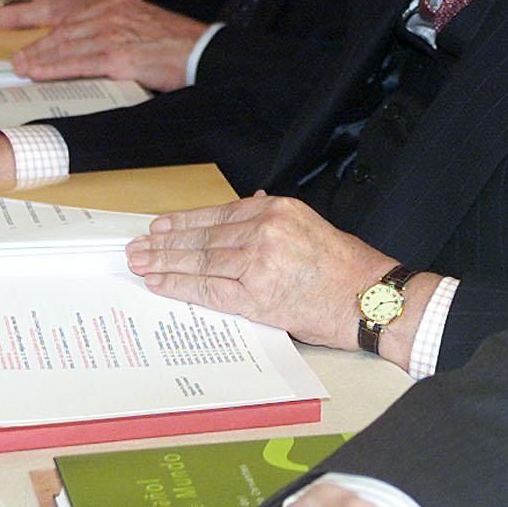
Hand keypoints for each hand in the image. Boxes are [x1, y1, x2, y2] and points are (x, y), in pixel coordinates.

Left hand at [11, 0, 206, 87]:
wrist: (202, 51)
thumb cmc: (179, 45)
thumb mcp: (146, 28)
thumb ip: (122, 35)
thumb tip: (105, 53)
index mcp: (118, 7)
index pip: (75, 20)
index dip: (51, 35)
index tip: (36, 46)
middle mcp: (111, 16)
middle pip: (65, 32)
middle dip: (39, 47)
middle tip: (19, 60)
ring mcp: (113, 35)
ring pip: (66, 47)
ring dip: (39, 58)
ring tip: (22, 68)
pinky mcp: (118, 57)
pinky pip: (78, 63)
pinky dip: (54, 68)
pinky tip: (39, 73)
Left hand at [124, 193, 399, 350]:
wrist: (370, 299)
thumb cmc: (345, 268)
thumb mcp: (308, 227)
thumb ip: (274, 220)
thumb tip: (249, 207)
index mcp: (277, 210)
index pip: (218, 215)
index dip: (184, 222)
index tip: (160, 226)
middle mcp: (265, 231)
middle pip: (203, 237)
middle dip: (165, 242)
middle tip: (137, 246)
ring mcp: (258, 263)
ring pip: (200, 262)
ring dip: (164, 263)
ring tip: (140, 264)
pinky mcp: (257, 296)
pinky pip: (209, 290)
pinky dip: (181, 286)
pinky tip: (160, 283)